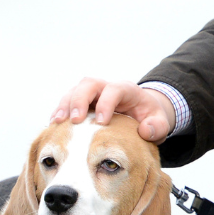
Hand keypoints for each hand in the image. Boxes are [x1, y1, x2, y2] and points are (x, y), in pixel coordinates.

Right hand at [50, 77, 174, 142]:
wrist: (142, 113)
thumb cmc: (149, 117)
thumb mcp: (160, 122)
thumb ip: (158, 127)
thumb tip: (145, 131)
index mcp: (127, 90)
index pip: (114, 89)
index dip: (106, 103)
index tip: (101, 122)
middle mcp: (107, 87)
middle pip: (89, 84)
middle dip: (80, 100)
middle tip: (75, 121)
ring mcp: (92, 94)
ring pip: (74, 91)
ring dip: (65, 105)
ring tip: (57, 123)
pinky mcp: (82, 103)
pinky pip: (67, 102)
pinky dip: (60, 112)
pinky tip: (53, 126)